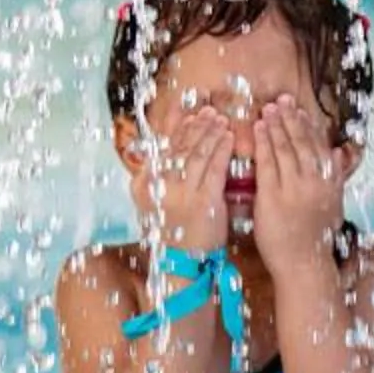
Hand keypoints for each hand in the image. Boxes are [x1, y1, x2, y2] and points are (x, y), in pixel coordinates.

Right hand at [127, 108, 232, 254]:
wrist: (181, 261)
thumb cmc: (173, 228)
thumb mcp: (155, 199)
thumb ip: (159, 171)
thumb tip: (169, 140)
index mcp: (144, 183)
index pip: (161, 146)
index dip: (176, 126)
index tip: (188, 111)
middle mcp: (159, 186)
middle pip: (180, 147)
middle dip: (196, 126)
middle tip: (209, 111)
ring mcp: (181, 193)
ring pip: (197, 155)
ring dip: (210, 133)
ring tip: (220, 120)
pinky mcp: (203, 202)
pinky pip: (214, 169)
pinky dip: (222, 150)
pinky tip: (229, 139)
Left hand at [248, 96, 348, 279]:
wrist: (304, 262)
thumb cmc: (316, 236)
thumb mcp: (333, 203)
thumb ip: (335, 177)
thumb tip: (340, 153)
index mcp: (330, 181)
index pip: (319, 145)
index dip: (308, 125)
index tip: (299, 109)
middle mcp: (315, 181)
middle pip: (301, 141)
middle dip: (290, 118)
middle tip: (281, 100)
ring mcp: (294, 187)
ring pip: (284, 148)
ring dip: (276, 125)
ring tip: (268, 108)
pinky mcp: (273, 196)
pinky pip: (267, 162)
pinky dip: (263, 142)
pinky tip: (258, 129)